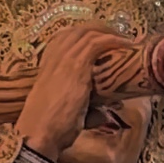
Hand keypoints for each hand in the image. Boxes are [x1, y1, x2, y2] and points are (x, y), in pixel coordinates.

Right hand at [16, 17, 123, 161]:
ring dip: (108, 33)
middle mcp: (54, 56)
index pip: (64, 38)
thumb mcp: (66, 112)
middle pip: (77, 30)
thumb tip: (105, 113)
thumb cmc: (49, 128)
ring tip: (123, 39)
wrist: (39, 132)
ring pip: (87, 33)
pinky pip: (96, 43)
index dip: (83, 36)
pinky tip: (124, 45)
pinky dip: (112, 40)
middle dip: (99, 30)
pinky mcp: (76, 66)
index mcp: (47, 64)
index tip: (100, 39)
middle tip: (116, 37)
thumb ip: (87, 110)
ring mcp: (64, 59)